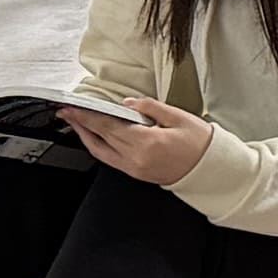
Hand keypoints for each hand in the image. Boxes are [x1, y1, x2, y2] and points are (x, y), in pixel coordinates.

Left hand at [73, 92, 214, 189]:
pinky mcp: (136, 173)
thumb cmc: (200, 143)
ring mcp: (134, 168)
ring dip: (85, 136)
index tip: (73, 107)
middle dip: (80, 123)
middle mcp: (136, 158)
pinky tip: (94, 137)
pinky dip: (98, 146)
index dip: (87, 116)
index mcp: (147, 142)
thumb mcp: (179, 117)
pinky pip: (109, 159)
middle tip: (66, 111)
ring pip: (100, 152)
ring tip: (76, 123)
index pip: (108, 126)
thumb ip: (150, 108)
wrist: (211, 170)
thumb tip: (128, 103)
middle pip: (100, 138)